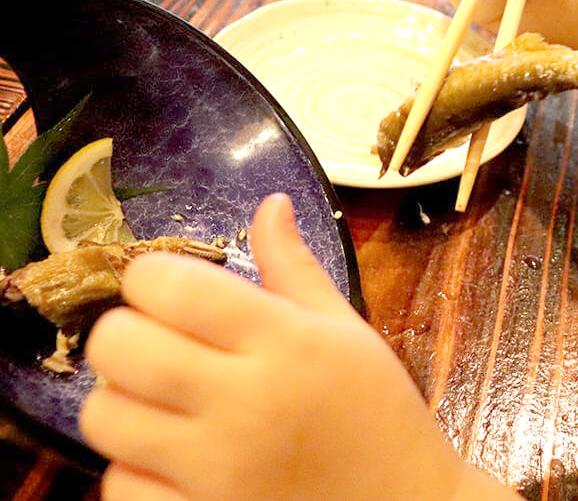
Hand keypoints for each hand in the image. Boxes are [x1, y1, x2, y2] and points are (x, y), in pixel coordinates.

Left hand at [80, 194, 466, 500]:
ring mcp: (216, 470)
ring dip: (123, 398)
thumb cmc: (377, 412)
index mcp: (284, 342)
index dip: (152, 276)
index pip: (171, 284)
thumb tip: (268, 202)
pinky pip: (117, 486)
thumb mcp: (346, 330)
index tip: (170, 287)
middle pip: (118, 345)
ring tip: (161, 400)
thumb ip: (294, 268)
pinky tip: (168, 458)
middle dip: (125, 332)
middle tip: (157, 342)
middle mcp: (243, 402)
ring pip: (104, 415)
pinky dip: (132, 468)